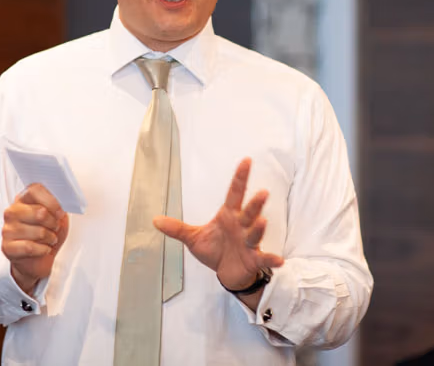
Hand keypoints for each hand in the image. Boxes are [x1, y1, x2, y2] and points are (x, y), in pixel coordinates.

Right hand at [2, 184, 68, 293]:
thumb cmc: (46, 235)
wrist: (37, 261)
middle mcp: (12, 212)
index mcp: (23, 199)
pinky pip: (30, 247)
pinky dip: (42, 250)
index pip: (34, 190)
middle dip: (53, 223)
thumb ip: (58, 205)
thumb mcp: (56, 216)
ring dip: (50, 238)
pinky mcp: (7, 247)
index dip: (52, 201)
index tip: (60, 212)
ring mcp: (7, 229)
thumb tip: (64, 198)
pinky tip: (43, 249)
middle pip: (39, 212)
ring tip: (49, 240)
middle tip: (54, 228)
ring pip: (38, 232)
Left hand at [154, 158, 283, 291]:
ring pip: (255, 233)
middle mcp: (241, 226)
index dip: (240, 177)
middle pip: (248, 212)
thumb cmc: (215, 250)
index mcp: (228, 216)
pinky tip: (279, 261)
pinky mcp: (253, 259)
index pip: (235, 193)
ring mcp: (249, 243)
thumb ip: (177, 228)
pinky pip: (263, 259)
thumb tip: (154, 219)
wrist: (227, 273)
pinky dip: (271, 259)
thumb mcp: (193, 238)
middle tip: (262, 192)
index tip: (246, 161)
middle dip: (255, 204)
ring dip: (259, 228)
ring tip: (262, 221)